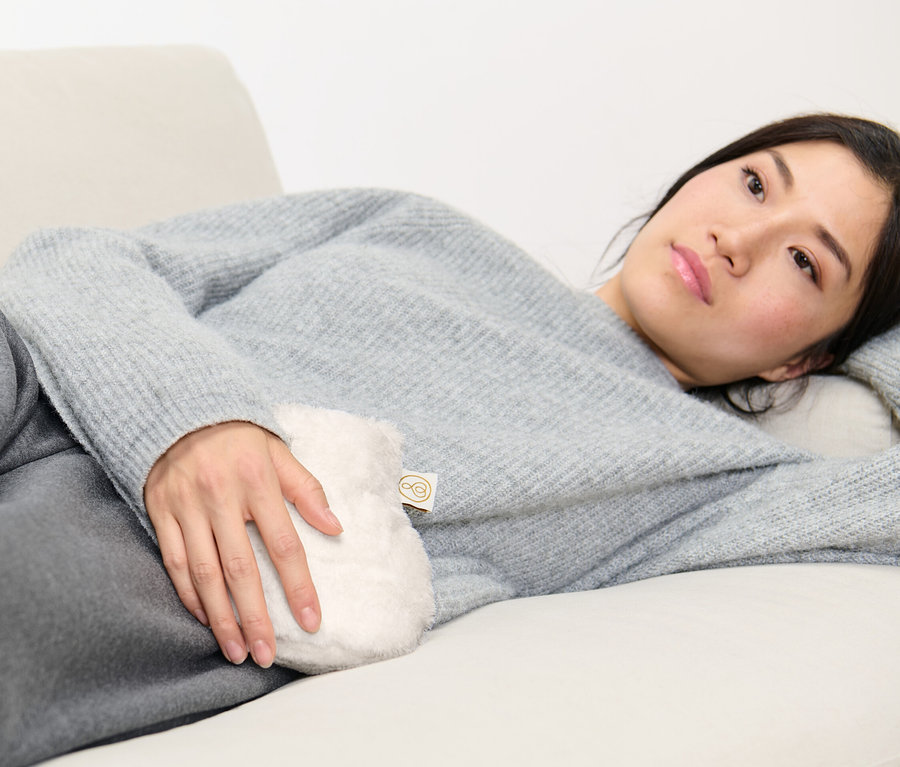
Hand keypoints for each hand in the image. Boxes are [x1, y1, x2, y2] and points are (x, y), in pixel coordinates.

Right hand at [144, 421, 341, 667]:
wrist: (180, 410)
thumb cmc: (239, 436)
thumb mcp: (279, 451)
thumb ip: (307, 489)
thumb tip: (336, 527)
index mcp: (257, 481)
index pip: (283, 544)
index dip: (298, 586)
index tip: (312, 620)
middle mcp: (220, 497)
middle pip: (240, 569)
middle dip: (255, 617)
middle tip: (267, 654)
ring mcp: (186, 507)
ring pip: (203, 574)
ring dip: (221, 618)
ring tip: (237, 650)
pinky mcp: (160, 512)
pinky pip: (173, 563)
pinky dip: (189, 595)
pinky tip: (206, 619)